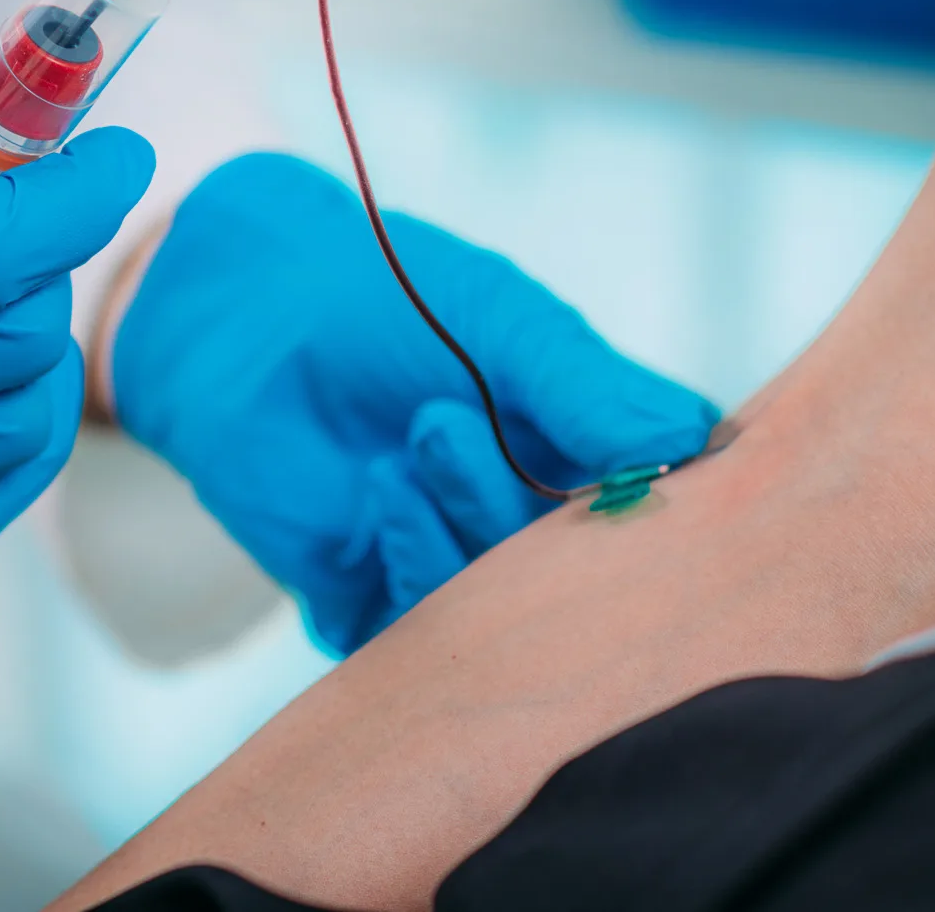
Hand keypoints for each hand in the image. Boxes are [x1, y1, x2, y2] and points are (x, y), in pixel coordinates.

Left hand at [111, 153, 716, 653]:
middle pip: (596, 583)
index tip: (653, 480)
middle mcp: (534, 527)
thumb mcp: (508, 325)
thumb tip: (690, 445)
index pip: (667, 515)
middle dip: (565, 527)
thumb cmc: (386, 298)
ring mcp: (458, 571)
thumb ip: (590, 388)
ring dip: (478, 521)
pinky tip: (384, 488)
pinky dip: (419, 564)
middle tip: (520, 448)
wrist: (244, 313)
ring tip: (432, 427)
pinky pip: (425, 637)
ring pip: (513, 615)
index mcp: (588, 457)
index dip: (668, 513)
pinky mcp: (376, 606)